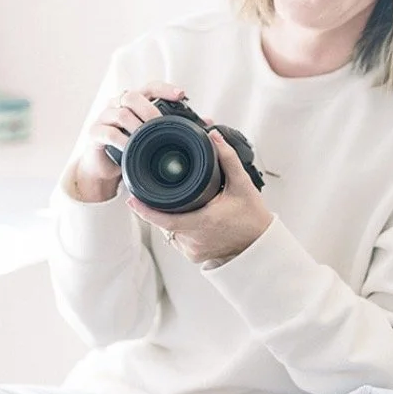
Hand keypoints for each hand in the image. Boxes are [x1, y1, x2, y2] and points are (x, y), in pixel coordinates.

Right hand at [70, 82, 188, 202]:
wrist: (104, 168)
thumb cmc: (131, 147)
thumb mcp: (153, 137)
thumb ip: (176, 127)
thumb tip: (208, 121)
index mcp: (134, 102)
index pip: (150, 87)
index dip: (165, 88)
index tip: (181, 94)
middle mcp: (118, 104)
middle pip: (133, 96)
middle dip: (150, 109)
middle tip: (162, 124)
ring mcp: (104, 118)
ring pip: (120, 113)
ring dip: (136, 126)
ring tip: (147, 138)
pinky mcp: (94, 133)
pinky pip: (108, 133)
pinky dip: (122, 140)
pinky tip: (131, 148)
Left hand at [125, 128, 272, 265]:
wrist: (261, 246)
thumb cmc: (253, 217)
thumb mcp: (242, 185)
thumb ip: (227, 158)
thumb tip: (213, 136)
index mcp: (202, 223)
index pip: (163, 219)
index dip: (144, 210)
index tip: (131, 198)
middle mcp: (194, 240)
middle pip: (163, 223)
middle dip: (157, 208)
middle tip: (154, 192)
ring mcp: (193, 251)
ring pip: (169, 233)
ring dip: (167, 219)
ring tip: (173, 203)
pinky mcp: (195, 257)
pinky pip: (177, 241)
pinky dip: (177, 230)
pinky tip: (183, 218)